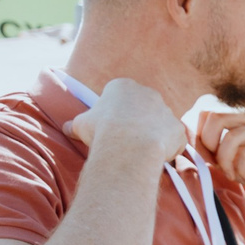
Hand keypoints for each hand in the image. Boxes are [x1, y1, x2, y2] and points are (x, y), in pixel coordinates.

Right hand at [64, 78, 184, 173]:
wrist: (129, 145)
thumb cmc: (102, 130)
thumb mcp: (80, 124)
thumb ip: (75, 124)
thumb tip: (65, 128)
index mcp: (123, 86)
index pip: (120, 97)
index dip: (114, 113)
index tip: (109, 126)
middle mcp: (149, 94)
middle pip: (143, 108)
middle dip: (136, 122)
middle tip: (125, 140)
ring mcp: (167, 111)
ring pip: (159, 124)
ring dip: (152, 136)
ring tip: (139, 151)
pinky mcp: (179, 130)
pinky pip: (173, 140)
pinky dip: (166, 149)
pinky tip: (154, 158)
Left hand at [193, 109, 244, 203]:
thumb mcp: (227, 160)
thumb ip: (210, 147)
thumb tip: (183, 136)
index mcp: (242, 116)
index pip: (208, 111)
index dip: (199, 133)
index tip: (206, 156)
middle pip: (216, 116)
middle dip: (209, 144)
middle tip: (217, 164)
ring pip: (231, 137)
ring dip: (226, 162)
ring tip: (233, 175)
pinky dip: (243, 169)